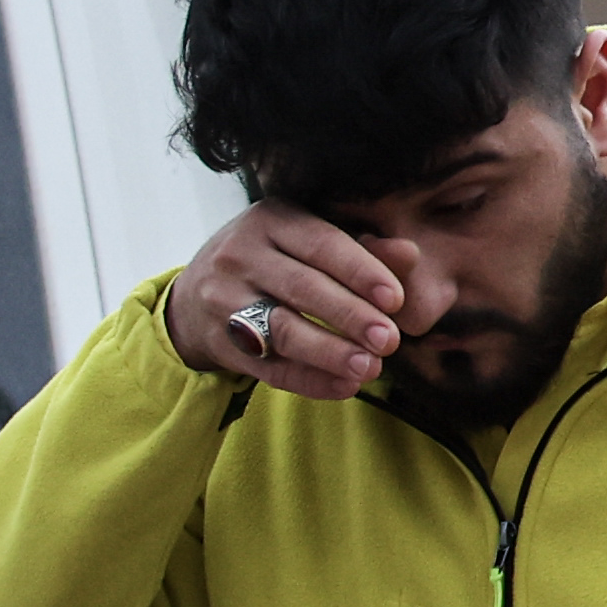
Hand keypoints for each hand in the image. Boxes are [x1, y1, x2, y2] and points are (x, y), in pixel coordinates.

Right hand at [163, 203, 408, 397]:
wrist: (197, 294)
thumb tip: (410, 253)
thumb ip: (362, 248)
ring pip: (281, 330)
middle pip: (301, 288)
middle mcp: (240, 254)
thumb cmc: (275, 260)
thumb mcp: (309, 241)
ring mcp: (224, 299)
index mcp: (271, 219)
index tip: (395, 299)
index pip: (321, 244)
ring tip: (371, 367)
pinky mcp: (220, 342)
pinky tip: (345, 387)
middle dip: (350, 316)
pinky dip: (309, 381)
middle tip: (389, 340)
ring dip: (330, 352)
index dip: (360, 271)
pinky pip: (268, 367)